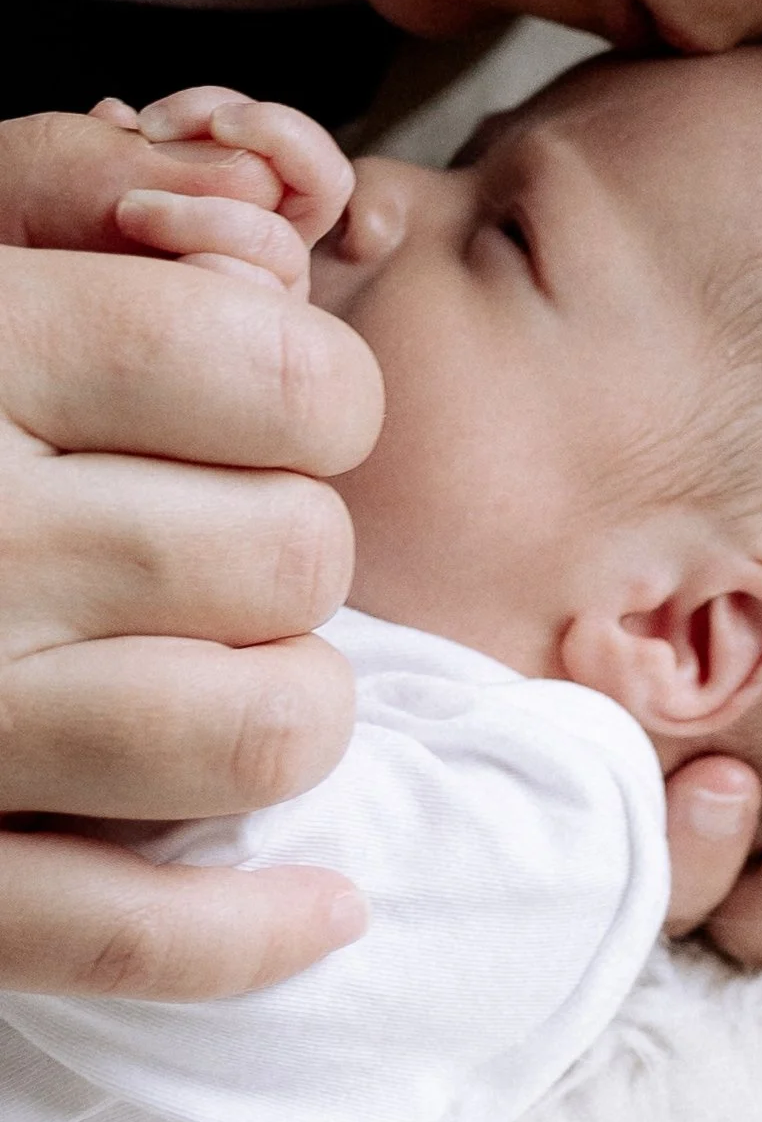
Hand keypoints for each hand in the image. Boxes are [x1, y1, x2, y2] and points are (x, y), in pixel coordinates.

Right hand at [0, 107, 381, 998]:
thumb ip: (83, 188)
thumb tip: (275, 214)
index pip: (288, 377)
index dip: (317, 386)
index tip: (268, 401)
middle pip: (294, 555)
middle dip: (291, 539)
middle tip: (211, 532)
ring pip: (260, 734)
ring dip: (284, 703)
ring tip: (223, 667)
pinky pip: (135, 932)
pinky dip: (252, 932)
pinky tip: (316, 900)